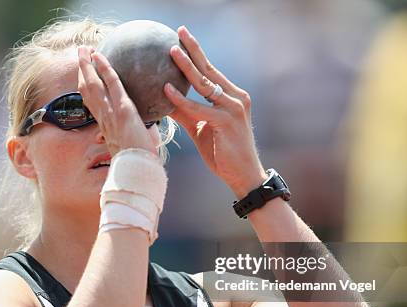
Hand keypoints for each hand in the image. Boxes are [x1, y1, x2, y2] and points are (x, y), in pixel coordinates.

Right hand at [77, 46, 159, 156]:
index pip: (92, 104)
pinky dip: (105, 69)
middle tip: (81, 55)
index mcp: (106, 127)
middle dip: (83, 71)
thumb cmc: (138, 164)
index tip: (86, 77)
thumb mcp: (133, 148)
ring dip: (87, 65)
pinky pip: (112, 84)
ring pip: (93, 84)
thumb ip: (136, 137)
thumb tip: (145, 133)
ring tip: (84, 49)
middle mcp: (104, 118)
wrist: (138, 171)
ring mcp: (111, 113)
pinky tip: (101, 56)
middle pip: (87, 90)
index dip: (87, 88)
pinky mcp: (123, 110)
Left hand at [164, 26, 267, 197]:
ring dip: (186, 66)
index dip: (197, 53)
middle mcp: (235, 98)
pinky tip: (166, 90)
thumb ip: (185, 113)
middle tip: (179, 32)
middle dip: (193, 49)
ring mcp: (233, 108)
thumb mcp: (201, 129)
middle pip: (209, 69)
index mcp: (231, 97)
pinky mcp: (227, 122)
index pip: (211, 71)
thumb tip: (163, 100)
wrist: (243, 175)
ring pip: (204, 84)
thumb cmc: (222, 153)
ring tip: (171, 52)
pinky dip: (182, 99)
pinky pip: (200, 108)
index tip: (183, 38)